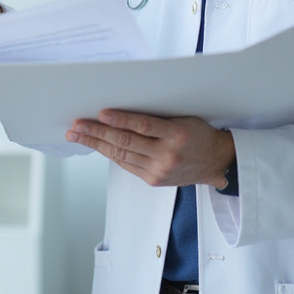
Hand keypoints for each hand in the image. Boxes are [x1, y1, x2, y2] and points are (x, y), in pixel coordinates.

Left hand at [66, 110, 234, 188]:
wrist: (215, 161)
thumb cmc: (198, 134)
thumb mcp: (182, 120)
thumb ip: (156, 119)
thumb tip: (121, 113)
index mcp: (176, 134)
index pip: (143, 125)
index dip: (120, 119)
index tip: (101, 113)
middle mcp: (167, 154)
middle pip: (126, 141)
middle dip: (97, 132)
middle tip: (77, 125)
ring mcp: (158, 170)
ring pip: (121, 154)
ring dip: (97, 144)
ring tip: (79, 136)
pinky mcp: (153, 180)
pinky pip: (126, 164)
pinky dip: (110, 154)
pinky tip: (97, 146)